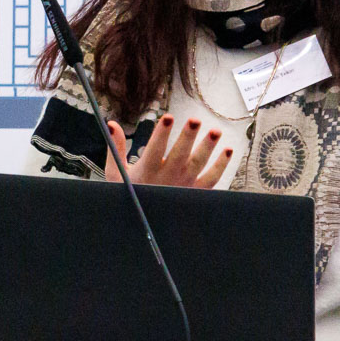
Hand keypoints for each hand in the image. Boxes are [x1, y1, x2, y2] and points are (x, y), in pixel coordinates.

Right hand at [102, 114, 230, 188]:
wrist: (144, 223)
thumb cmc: (130, 192)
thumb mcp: (117, 174)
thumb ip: (116, 148)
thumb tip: (112, 123)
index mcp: (147, 171)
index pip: (155, 149)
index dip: (161, 133)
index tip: (167, 117)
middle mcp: (167, 177)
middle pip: (180, 155)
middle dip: (188, 137)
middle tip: (195, 120)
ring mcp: (183, 185)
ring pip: (198, 165)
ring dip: (207, 148)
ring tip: (215, 131)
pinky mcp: (195, 191)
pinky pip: (211, 179)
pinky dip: (221, 166)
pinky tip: (227, 150)